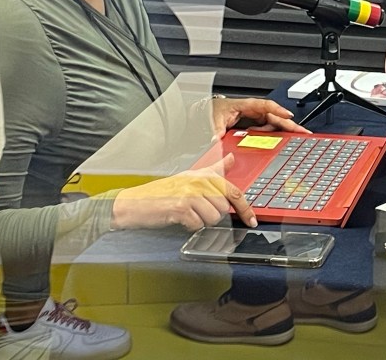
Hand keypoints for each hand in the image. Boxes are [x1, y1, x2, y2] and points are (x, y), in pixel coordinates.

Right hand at [110, 154, 256, 229]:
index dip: (245, 208)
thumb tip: (231, 158)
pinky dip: (190, 227)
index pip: (233, 191)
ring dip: (201, 222)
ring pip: (213, 218)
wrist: (134, 203)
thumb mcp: (190, 176)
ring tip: (188, 215)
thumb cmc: (161, 193)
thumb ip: (213, 169)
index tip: (251, 220)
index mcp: (203, 175)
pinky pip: (197, 225)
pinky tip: (180, 220)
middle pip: (223, 208)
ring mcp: (190, 194)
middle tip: (197, 212)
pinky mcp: (180, 207)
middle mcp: (198, 182)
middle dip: (213, 215)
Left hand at [212, 96, 309, 136]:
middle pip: (276, 116)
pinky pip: (269, 128)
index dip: (278, 110)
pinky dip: (273, 134)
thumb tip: (216, 138)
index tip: (288, 115)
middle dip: (290, 124)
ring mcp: (256, 116)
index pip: (266, 105)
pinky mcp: (256, 122)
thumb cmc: (215, 109)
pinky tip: (272, 140)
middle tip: (303, 132)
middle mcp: (254, 110)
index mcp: (247, 105)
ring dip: (282, 131)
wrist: (209, 111)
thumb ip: (216, 129)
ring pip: (275, 122)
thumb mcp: (214, 119)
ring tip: (289, 140)